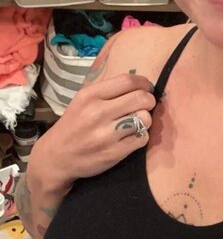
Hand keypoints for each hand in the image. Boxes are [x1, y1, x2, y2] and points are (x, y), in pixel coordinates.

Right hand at [38, 74, 155, 185]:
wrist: (56, 157)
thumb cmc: (73, 125)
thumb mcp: (82, 101)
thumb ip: (108, 91)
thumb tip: (140, 84)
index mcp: (90, 95)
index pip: (128, 80)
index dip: (144, 83)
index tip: (146, 88)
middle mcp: (98, 113)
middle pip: (141, 98)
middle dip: (149, 101)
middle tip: (145, 106)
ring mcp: (106, 134)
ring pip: (145, 119)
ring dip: (145, 120)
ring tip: (135, 123)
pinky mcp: (114, 153)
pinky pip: (142, 138)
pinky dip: (140, 137)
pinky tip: (130, 137)